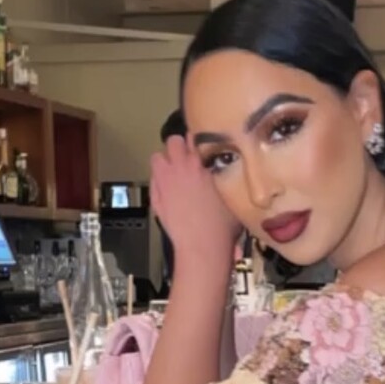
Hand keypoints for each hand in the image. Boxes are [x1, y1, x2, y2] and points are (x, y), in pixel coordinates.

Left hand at [150, 133, 240, 269]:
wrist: (201, 247)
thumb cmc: (222, 225)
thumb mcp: (231, 196)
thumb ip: (224, 178)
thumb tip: (226, 172)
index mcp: (200, 164)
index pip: (195, 137)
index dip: (198, 141)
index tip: (202, 147)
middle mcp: (179, 168)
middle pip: (172, 141)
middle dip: (178, 147)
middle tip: (187, 160)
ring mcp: (163, 182)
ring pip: (157, 157)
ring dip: (165, 162)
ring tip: (175, 173)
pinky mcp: (155, 197)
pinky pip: (153, 179)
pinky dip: (160, 181)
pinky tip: (170, 192)